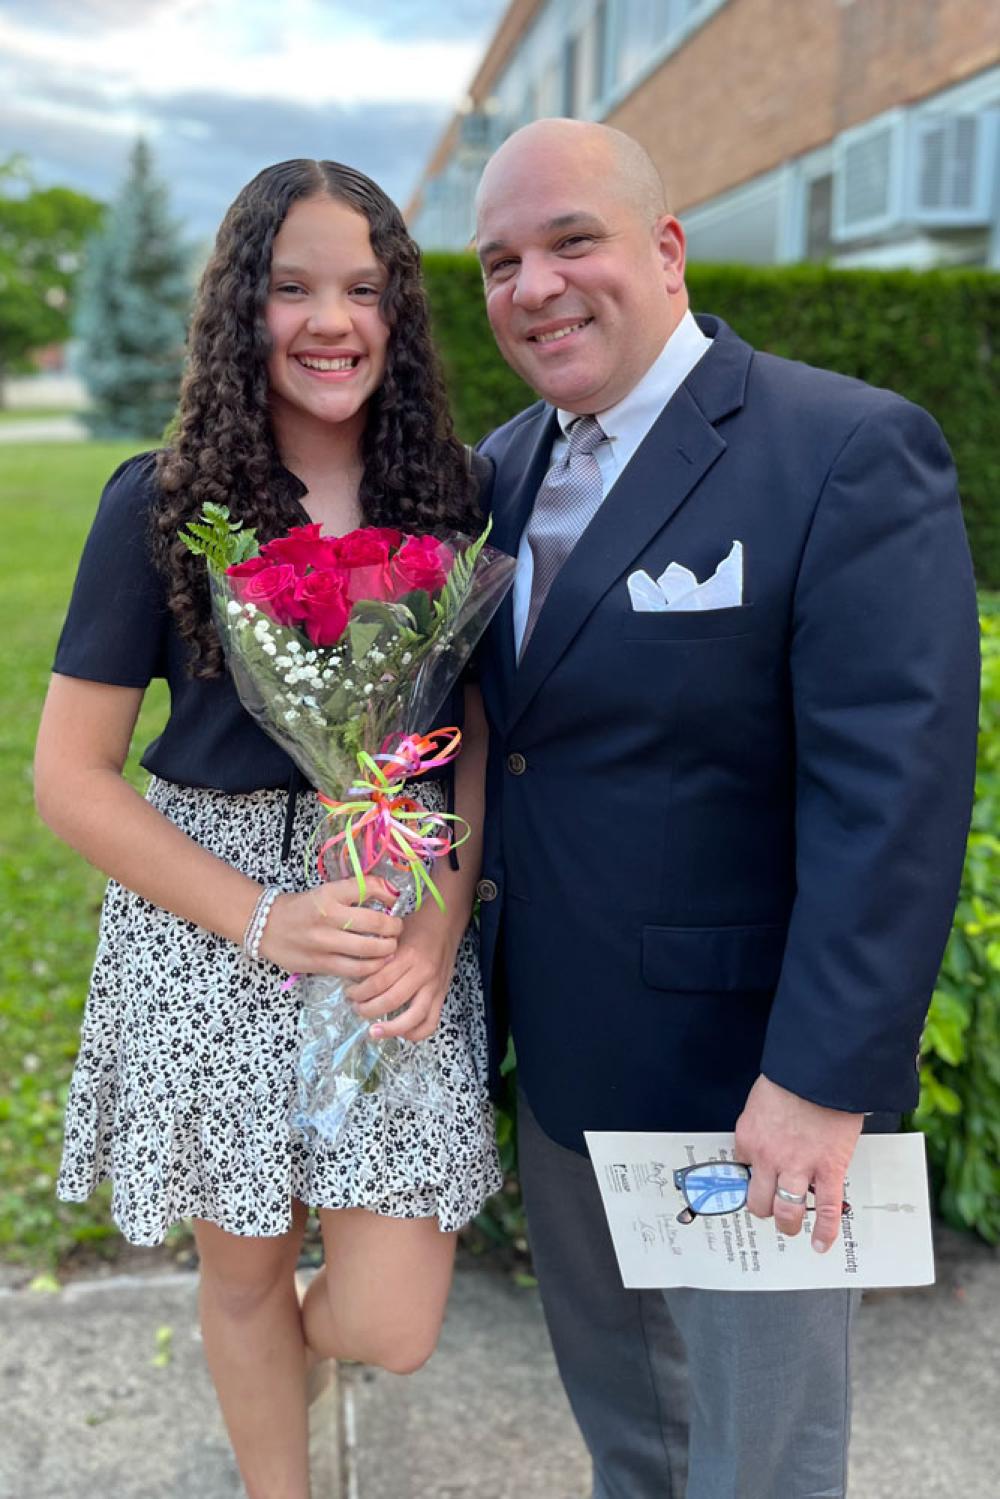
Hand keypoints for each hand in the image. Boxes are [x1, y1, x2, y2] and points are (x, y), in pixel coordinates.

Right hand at [258, 877, 402, 979]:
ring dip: (387, 951)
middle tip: (397, 929)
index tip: (395, 900)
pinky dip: (371, 968)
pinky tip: (375, 964)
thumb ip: (354, 892)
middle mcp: (328, 917)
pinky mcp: (320, 964)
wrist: (265, 927)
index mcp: (329, 894)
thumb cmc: (301, 907)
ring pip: (368, 951)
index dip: (389, 895)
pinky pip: (354, 970)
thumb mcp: (325, 891)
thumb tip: (389, 893)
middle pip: (375, 924)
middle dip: (394, 928)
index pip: (367, 888)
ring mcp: (324, 943)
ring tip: (390, 948)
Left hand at [347, 918, 459, 1042]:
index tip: (349, 993)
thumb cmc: (415, 926)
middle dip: (368, 1010)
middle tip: (356, 1008)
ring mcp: (434, 986)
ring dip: (390, 1029)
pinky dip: (415, 1033)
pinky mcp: (442, 995)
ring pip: (413, 1018)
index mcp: (407, 955)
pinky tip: (400, 1033)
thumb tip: (355, 974)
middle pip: (391, 1001)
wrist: (445, 922)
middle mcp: (422, 973)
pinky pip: (431, 1022)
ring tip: (374, 1030)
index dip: (359, 992)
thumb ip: (378, 953)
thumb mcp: (393, 933)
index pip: (378, 982)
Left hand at [734, 1075, 862, 1252]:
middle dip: (762, 1207)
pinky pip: (825, 1209)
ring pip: (785, 1211)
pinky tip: (821, 1243)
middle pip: (757, 1199)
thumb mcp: (763, 1098)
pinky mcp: (828, 1170)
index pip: (741, 1166)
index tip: (756, 1174)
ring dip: (787, 1223)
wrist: (822, 1071)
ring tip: (790, 1228)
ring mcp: (798, 1167)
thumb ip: (762, 1122)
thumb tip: (768, 1134)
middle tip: (769, 1208)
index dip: (751, 1170)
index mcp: (749, 1136)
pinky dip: (824, 1230)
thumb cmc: (794, 1078)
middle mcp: (768, 1157)